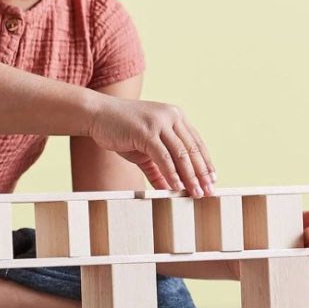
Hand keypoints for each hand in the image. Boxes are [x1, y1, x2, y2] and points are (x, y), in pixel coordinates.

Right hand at [86, 95, 216, 196]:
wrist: (96, 114)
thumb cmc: (120, 130)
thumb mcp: (144, 150)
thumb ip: (158, 167)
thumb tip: (168, 188)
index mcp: (175, 116)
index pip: (196, 142)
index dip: (206, 163)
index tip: (211, 180)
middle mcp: (171, 116)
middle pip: (192, 149)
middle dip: (201, 173)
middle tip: (208, 192)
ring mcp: (159, 122)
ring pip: (181, 154)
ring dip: (190, 177)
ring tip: (195, 193)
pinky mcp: (146, 131)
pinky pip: (164, 157)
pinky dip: (171, 174)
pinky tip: (175, 187)